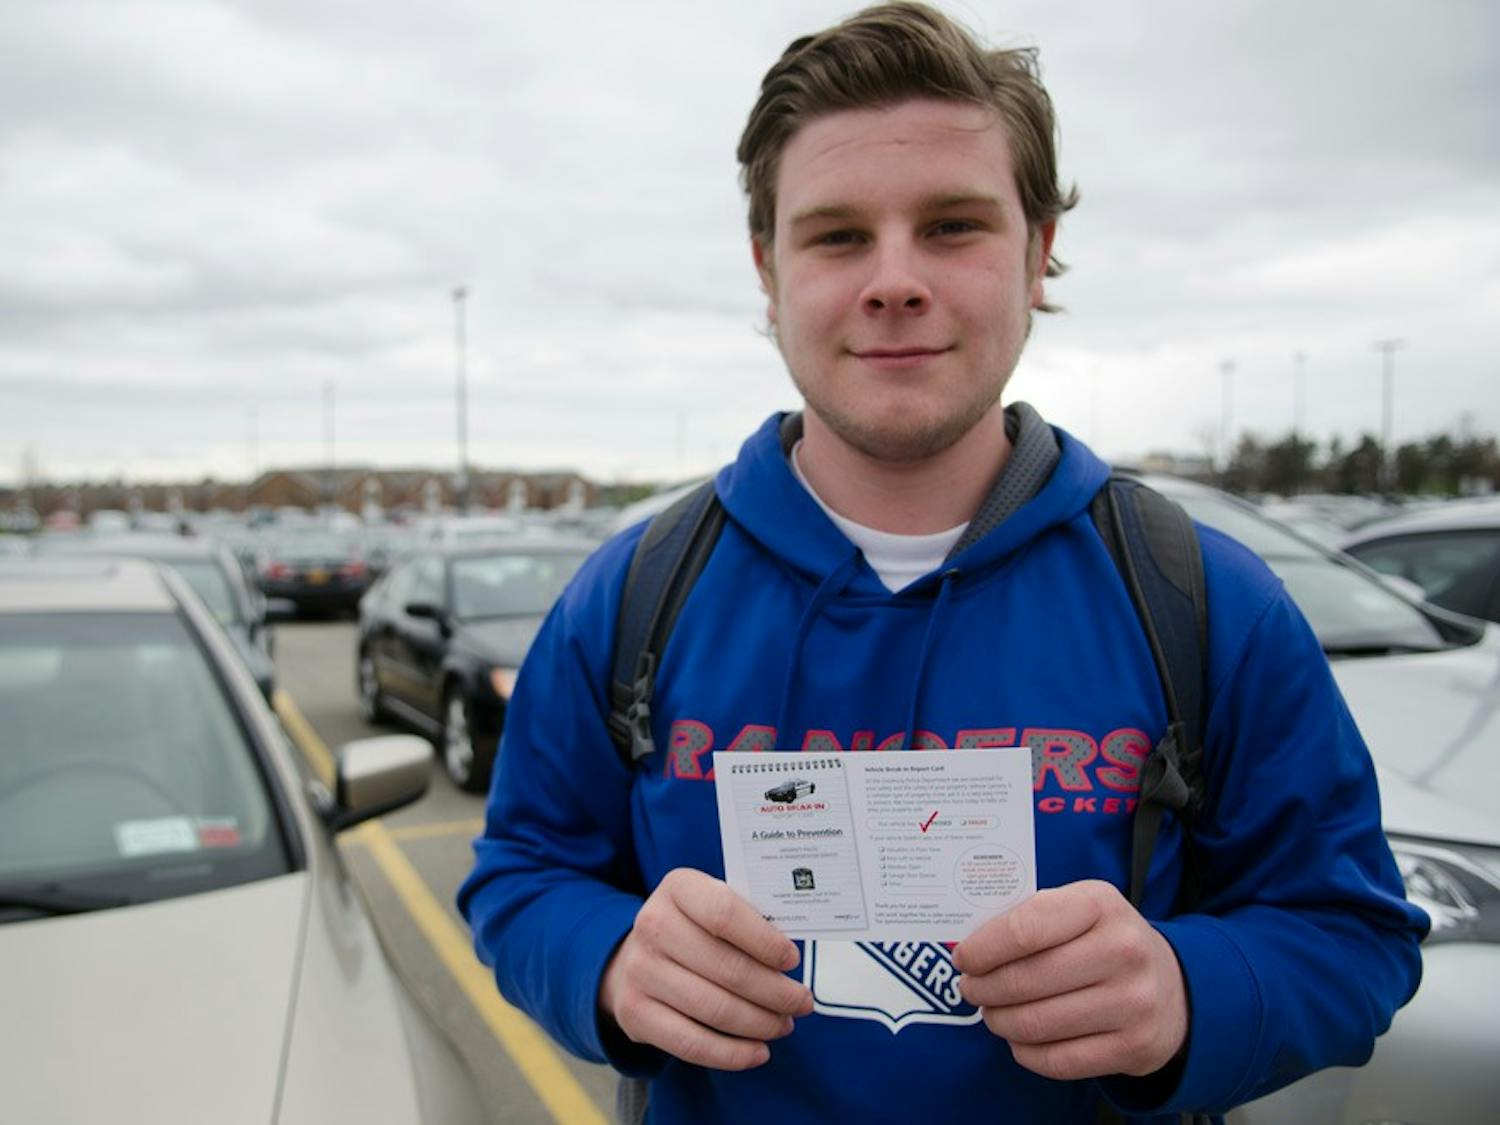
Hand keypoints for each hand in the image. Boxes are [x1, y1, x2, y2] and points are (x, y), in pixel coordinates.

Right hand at [600, 868, 813, 1069]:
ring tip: (783, 1024)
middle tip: (801, 1002)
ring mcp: (640, 970)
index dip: (765, 941)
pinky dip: (732, 1054)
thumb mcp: (714, 904)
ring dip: (759, 1023)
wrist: (635, 955)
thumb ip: (749, 920)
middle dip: (775, 992)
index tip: (792, 960)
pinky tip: (759, 1052)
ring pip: (714, 1008)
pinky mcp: (635, 1012)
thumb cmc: (693, 928)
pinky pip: (691, 1043)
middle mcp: (653, 925)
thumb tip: (791, 960)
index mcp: (678, 887)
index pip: (725, 913)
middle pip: (727, 967)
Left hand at [952, 880, 1187, 1080]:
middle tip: (970, 989)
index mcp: (1100, 904)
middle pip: (1024, 980)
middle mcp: (1122, 950)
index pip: (1025, 928)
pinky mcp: (1134, 1047)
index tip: (963, 958)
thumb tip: (968, 949)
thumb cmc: (1105, 940)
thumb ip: (1029, 919)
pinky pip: (1058, 1060)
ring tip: (992, 1013)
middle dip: (983, 988)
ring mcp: (1132, 1002)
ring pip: (1036, 1023)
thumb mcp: (1077, 908)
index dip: (983, 948)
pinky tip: (1020, 1039)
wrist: (1173, 986)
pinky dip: (1026, 1052)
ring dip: (999, 1021)